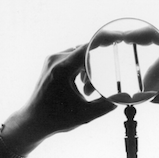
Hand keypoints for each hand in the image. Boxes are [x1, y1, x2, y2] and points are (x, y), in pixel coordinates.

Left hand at [0, 45, 115, 155]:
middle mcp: (56, 60)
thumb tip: (125, 98)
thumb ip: (106, 105)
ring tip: (86, 91)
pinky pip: (72, 57)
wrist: (34, 121)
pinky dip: (80, 69)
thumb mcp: (85, 115)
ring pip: (79, 55)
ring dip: (88, 70)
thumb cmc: (57, 119)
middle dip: (94, 69)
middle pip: (85, 52)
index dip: (104, 41)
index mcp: (62, 70)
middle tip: (92, 91)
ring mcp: (52, 59)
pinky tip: (81, 86)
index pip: (88, 47)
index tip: (119, 37)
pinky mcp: (51, 62)